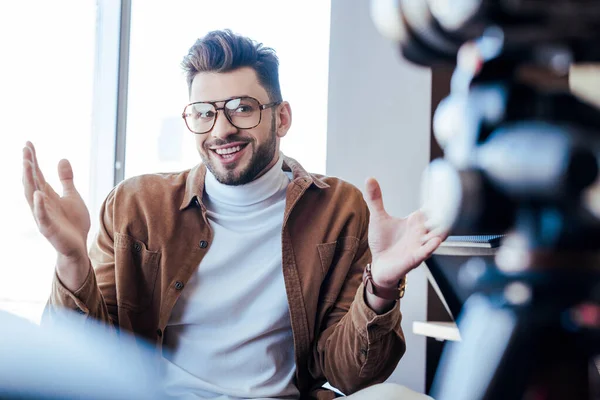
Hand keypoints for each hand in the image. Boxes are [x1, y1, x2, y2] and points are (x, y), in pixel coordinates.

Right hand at [22, 141, 90, 289]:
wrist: (79, 246)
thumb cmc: (73, 222)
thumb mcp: (72, 196)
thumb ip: (66, 179)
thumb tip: (62, 159)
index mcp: (47, 195)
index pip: (37, 174)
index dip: (32, 160)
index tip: (28, 143)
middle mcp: (42, 203)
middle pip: (32, 182)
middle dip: (28, 166)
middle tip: (25, 149)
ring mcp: (43, 216)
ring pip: (32, 196)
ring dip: (29, 181)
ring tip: (27, 164)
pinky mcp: (49, 229)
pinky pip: (42, 216)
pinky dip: (39, 206)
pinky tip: (38, 194)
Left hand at [364, 177, 447, 287]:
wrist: (379, 265)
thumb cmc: (383, 242)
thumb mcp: (378, 218)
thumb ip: (375, 199)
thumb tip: (369, 178)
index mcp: (416, 221)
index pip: (433, 208)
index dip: (441, 198)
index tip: (447, 186)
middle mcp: (421, 232)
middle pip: (439, 221)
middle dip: (446, 213)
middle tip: (453, 202)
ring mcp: (419, 245)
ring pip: (437, 237)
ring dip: (441, 230)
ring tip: (446, 222)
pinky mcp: (414, 258)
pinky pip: (426, 252)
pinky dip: (431, 247)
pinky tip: (435, 241)